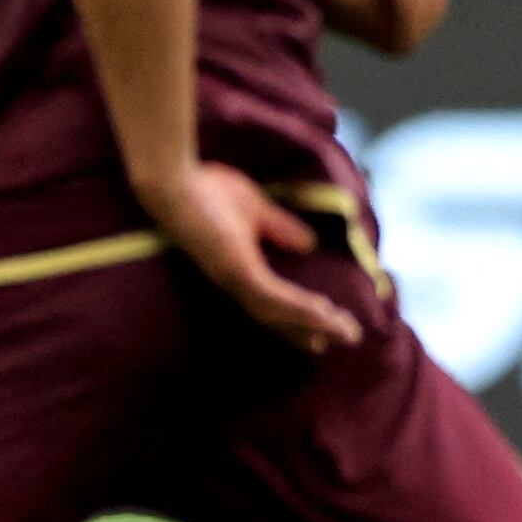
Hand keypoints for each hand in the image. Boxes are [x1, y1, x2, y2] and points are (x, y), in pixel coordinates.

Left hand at [144, 161, 362, 353]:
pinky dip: (301, 309)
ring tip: (346, 333)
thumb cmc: (205, 189)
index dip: (299, 320)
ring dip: (316, 323)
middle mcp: (234, 283)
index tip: (325, 334)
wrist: (174, 180)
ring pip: (281, 313)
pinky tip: (326, 315)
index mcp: (237, 271)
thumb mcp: (255, 209)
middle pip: (278, 318)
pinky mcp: (236, 270)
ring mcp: (234, 279)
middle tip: (347, 341)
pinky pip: (275, 297)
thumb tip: (309, 244)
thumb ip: (280, 228)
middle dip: (313, 331)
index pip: (273, 304)